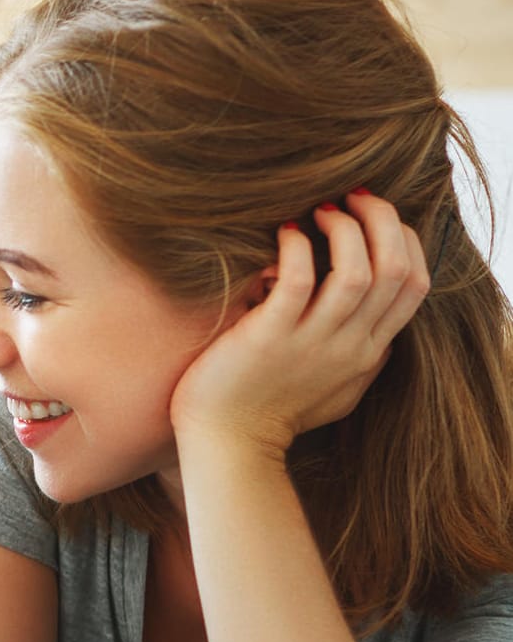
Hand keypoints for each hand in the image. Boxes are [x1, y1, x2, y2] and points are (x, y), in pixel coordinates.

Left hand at [170, 190, 430, 458]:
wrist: (228, 445)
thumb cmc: (272, 414)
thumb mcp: (337, 390)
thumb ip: (361, 360)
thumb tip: (377, 332)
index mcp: (368, 352)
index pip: (414, 285)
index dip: (405, 241)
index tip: (378, 218)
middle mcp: (349, 346)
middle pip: (396, 270)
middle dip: (382, 220)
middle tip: (352, 196)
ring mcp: (311, 342)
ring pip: (359, 271)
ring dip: (344, 229)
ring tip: (318, 210)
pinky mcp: (269, 337)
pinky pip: (299, 280)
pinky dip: (297, 247)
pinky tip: (284, 233)